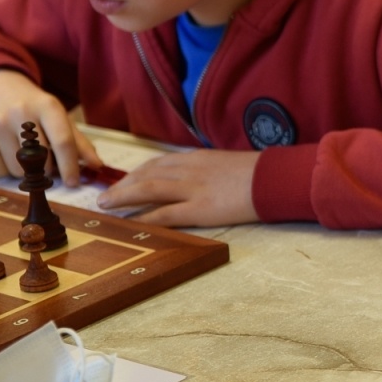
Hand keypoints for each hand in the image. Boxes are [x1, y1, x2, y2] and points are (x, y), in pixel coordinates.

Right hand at [0, 70, 100, 186]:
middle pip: (41, 161)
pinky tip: (4, 152)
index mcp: (48, 106)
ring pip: (18, 171)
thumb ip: (78, 141)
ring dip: (24, 172)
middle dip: (47, 170)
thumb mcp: (56, 115)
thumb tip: (98, 166)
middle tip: (43, 161)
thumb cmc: (30, 104)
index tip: (73, 183)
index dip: (70, 167)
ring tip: (21, 152)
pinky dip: (4, 169)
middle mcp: (21, 113)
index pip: (63, 142)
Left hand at [97, 149, 259, 226]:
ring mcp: (193, 189)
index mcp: (198, 158)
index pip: (159, 163)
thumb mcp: (229, 164)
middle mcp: (190, 169)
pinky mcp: (200, 209)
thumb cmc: (259, 173)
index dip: (137, 173)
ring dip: (123, 197)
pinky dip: (144, 217)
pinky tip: (131, 223)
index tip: (124, 180)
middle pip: (147, 174)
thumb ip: (209, 169)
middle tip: (106, 195)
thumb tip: (199, 179)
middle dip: (123, 184)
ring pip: (148, 189)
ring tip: (106, 206)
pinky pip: (165, 213)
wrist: (276, 179)